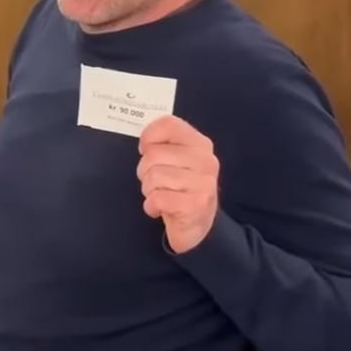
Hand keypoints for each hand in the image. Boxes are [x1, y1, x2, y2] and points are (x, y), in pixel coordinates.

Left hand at [137, 115, 218, 253]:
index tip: (147, 150)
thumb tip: (145, 142)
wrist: (197, 226)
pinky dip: (151, 206)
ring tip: (161, 194)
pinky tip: (161, 208)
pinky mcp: (195, 206)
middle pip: (153, 154)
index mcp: (200, 144)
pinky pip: (157, 199)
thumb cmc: (180, 188)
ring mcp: (203, 184)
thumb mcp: (177, 160)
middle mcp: (205, 161)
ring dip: (149, 190)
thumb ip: (164, 144)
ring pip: (153, 177)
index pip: (168, 124)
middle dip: (145, 171)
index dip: (149, 136)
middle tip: (156, 181)